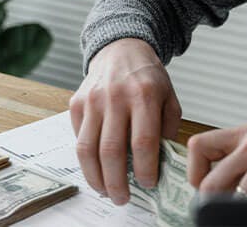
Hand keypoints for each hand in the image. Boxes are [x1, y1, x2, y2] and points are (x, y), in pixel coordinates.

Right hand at [69, 38, 181, 204]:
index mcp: (145, 95)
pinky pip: (78, 139)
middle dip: (117, 182)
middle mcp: (116, 97)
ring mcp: (93, 99)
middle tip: (123, 198)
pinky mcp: (77, 103)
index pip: (143, 142)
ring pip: (88, 149)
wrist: (122, 49)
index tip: (148, 184)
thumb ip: (167, 128)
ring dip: (96, 178)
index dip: (145, 170)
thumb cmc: (148, 77)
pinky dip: (86, 159)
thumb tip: (161, 163)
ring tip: (106, 191)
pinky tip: (96, 168)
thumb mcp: (169, 97)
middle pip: (112, 151)